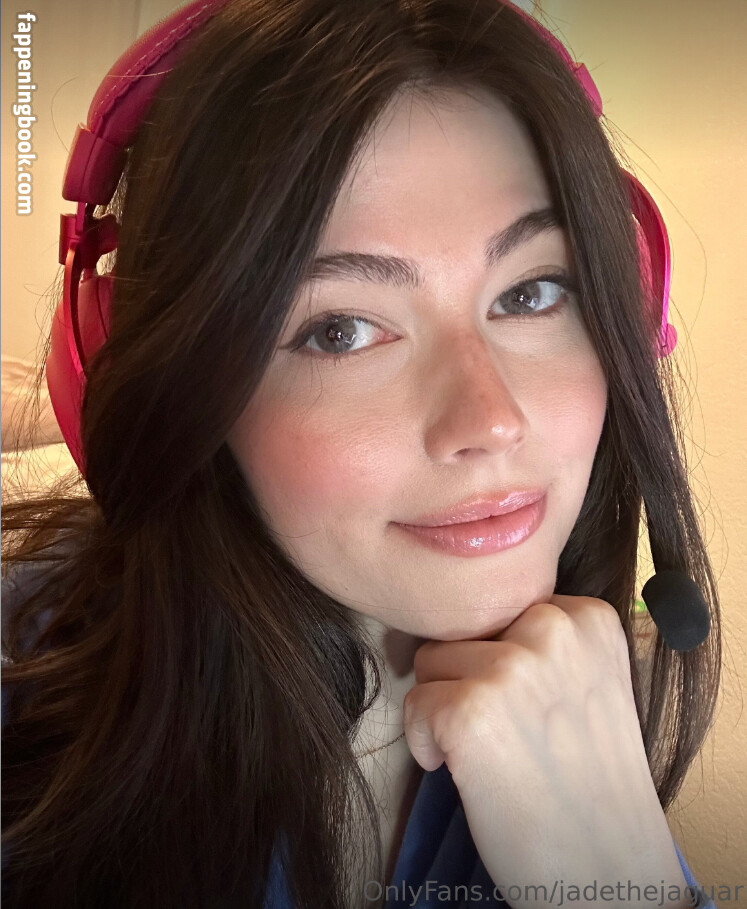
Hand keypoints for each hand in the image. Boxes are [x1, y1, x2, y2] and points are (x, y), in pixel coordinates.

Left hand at [402, 595, 690, 908]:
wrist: (612, 874)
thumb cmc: (594, 784)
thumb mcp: (592, 682)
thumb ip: (543, 642)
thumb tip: (464, 617)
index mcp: (587, 617)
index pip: (501, 610)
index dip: (500, 662)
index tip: (529, 708)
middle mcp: (552, 628)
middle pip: (463, 630)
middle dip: (469, 678)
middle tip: (510, 735)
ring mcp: (512, 666)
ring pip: (431, 663)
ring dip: (447, 709)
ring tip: (495, 755)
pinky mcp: (470, 709)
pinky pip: (413, 705)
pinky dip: (426, 745)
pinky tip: (472, 775)